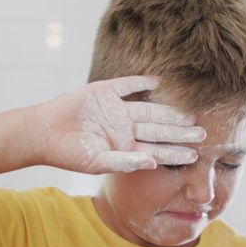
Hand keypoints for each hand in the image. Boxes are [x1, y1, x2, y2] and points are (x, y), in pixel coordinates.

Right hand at [28, 76, 205, 173]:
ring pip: (149, 110)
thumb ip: (125, 162)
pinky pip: (128, 85)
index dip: (175, 153)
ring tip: (190, 115)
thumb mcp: (98, 163)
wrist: (43, 133)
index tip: (195, 156)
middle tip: (202, 133)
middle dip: (179, 132)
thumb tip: (151, 163)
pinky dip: (143, 82)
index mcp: (125, 147)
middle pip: (158, 129)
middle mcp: (125, 128)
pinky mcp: (104, 92)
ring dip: (169, 112)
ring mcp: (116, 109)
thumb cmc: (69, 154)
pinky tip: (160, 82)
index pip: (156, 150)